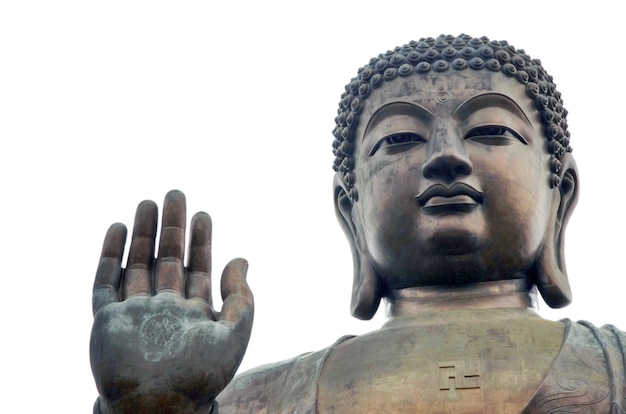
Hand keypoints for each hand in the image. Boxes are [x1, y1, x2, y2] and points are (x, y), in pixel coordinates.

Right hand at [90, 190, 253, 412]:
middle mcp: (164, 308)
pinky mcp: (107, 319)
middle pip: (167, 258)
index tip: (203, 214)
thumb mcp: (234, 333)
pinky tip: (118, 229)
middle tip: (175, 194)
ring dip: (142, 234)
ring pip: (138, 263)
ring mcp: (135, 312)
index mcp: (194, 312)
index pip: (199, 267)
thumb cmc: (200, 376)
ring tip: (147, 202)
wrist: (158, 407)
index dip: (201, 240)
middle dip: (171, 227)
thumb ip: (241, 297)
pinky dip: (110, 255)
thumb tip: (241, 259)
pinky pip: (106, 281)